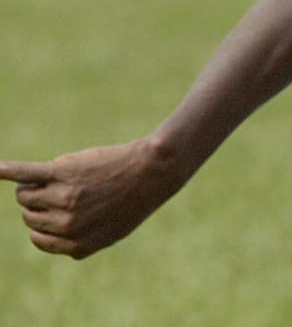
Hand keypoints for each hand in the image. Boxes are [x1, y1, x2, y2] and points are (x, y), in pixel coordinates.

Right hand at [0, 138, 186, 258]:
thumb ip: (79, 239)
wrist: (153, 170)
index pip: (37, 237)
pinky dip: (8, 170)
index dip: (46, 222)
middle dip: (42, 201)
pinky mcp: (63, 172)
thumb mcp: (109, 231)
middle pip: (29, 213)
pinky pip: (26, 174)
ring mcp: (63, 198)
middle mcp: (67, 224)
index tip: (63, 211)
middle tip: (73, 188)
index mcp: (76, 245)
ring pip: (26, 194)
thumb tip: (47, 238)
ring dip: (37, 185)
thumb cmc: (133, 199)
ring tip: (65, 177)